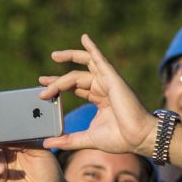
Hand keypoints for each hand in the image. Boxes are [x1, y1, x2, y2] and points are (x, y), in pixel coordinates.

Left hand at [39, 34, 157, 155]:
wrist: (139, 137)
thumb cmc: (120, 138)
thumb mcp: (88, 138)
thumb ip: (68, 139)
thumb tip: (48, 143)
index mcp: (100, 99)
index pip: (76, 88)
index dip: (59, 87)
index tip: (44, 91)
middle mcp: (104, 87)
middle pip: (77, 76)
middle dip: (58, 78)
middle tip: (42, 80)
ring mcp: (108, 81)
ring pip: (84, 67)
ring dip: (69, 58)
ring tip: (54, 56)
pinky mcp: (112, 78)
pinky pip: (100, 59)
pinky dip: (92, 48)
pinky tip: (84, 38)